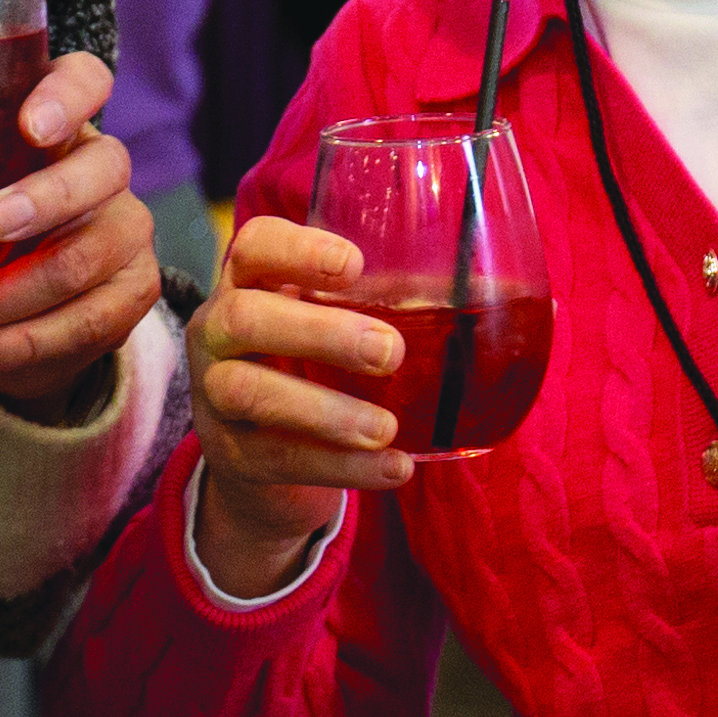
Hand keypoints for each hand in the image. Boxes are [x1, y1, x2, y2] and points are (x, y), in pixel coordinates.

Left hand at [0, 49, 158, 421]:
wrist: (6, 311)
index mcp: (48, 120)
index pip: (86, 79)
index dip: (68, 95)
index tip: (30, 125)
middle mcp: (98, 165)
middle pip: (104, 165)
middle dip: (49, 198)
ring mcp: (122, 227)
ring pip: (92, 254)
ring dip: (13, 295)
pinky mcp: (129, 290)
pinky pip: (96, 319)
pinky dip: (30, 342)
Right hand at [185, 214, 414, 596]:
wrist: (260, 465)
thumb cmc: (309, 373)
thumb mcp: (329, 331)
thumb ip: (384, 310)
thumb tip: (503, 296)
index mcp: (246, 287)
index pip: (253, 248)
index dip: (298, 250)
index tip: (356, 265)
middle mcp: (216, 334)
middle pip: (243, 317)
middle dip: (318, 332)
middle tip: (390, 352)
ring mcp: (213, 396)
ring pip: (248, 390)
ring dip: (325, 409)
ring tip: (386, 427)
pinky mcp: (231, 456)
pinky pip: (278, 457)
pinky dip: (341, 467)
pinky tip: (393, 468)